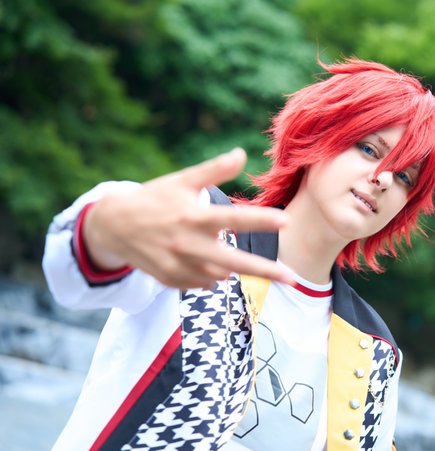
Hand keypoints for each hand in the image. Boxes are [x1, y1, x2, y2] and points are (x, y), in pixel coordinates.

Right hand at [82, 148, 294, 288]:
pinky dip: (210, 275)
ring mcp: (178, 266)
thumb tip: (242, 154)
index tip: (286, 221)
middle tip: (294, 279)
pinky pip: (202, 284)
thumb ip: (214, 170)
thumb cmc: (154, 198)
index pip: (233, 220)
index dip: (261, 220)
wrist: (112, 225)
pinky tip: (206, 263)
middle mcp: (187, 245)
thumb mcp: (182, 180)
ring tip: (229, 255)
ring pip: (220, 275)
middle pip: (234, 263)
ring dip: (233, 268)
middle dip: (266, 272)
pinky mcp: (170, 280)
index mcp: (193, 217)